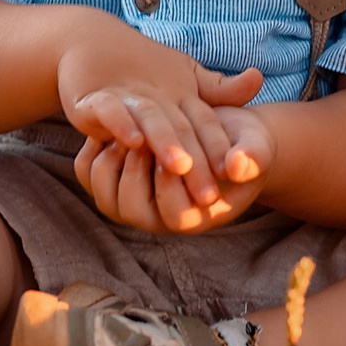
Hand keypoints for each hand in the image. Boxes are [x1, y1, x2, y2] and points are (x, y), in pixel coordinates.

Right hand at [57, 19, 263, 208]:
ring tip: (179, 165)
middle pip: (181, 127)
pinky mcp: (96, 98)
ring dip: (164, 141)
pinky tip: (133, 141)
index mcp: (182, 94)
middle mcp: (158, 94)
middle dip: (196, 159)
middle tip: (208, 193)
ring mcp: (127, 94)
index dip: (218, 146)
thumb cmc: (142, 67)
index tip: (235, 174)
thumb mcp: (183, 79)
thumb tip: (259, 77)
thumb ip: (218, 89)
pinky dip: (121, 123)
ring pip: (151, 117)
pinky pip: (110, 110)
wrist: (88, 40)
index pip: (205, 121)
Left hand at [77, 103, 276, 232]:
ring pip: (107, 197)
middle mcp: (162, 216)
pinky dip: (93, 153)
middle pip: (133, 210)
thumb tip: (239, 165)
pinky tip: (109, 129)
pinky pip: (89, 175)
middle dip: (136, 172)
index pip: (175, 214)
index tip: (172, 149)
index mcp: (197, 214)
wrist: (218, 131)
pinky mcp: (116, 181)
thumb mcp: (256, 145)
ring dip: (112, 163)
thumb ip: (253, 155)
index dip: (171, 182)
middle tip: (142, 139)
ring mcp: (135, 202)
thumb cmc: (242, 142)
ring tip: (125, 134)